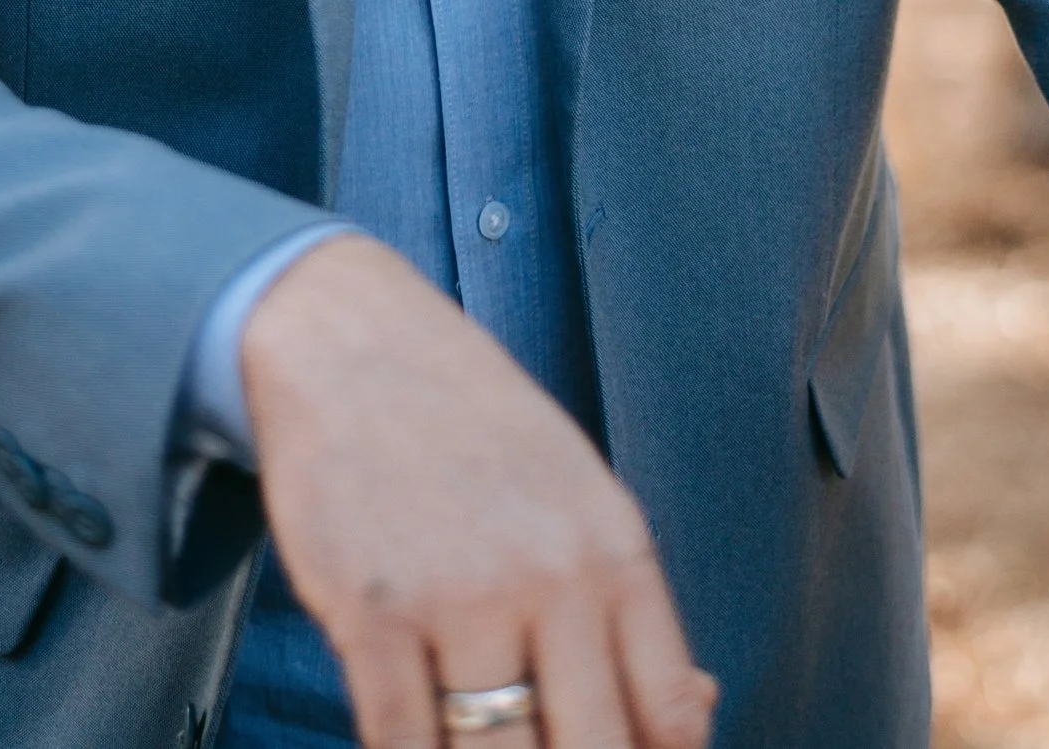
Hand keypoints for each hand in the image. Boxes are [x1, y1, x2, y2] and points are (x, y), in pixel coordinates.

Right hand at [238, 233, 716, 748]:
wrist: (351, 340)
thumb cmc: (471, 428)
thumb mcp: (576, 495)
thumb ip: (627, 609)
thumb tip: (697, 717)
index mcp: (615, 548)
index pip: (670, 715)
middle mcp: (551, 574)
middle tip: (540, 743)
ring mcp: (460, 595)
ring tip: (474, 739)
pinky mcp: (373, 610)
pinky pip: (401, 743)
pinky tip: (417, 740)